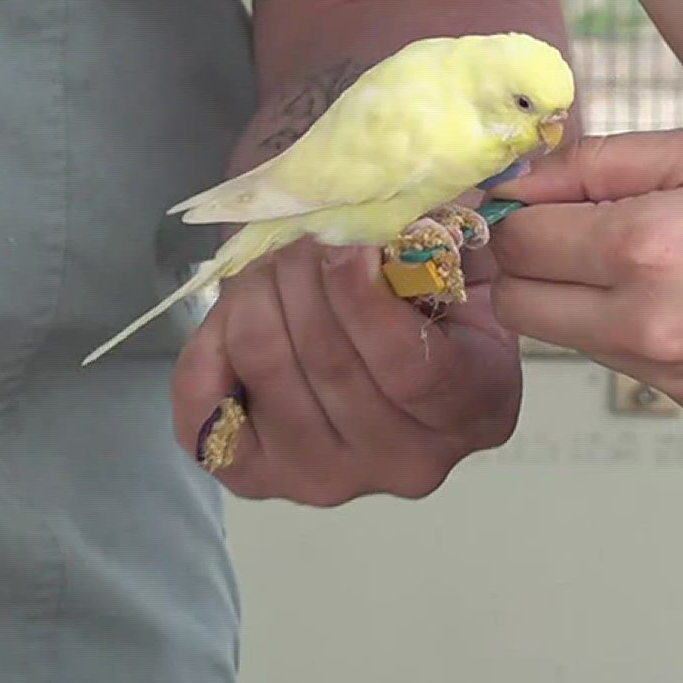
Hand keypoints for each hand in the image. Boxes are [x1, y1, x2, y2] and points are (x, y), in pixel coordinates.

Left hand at [170, 231, 521, 505]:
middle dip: (303, 274)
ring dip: (256, 292)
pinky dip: (208, 346)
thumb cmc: (423, 279)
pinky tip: (234, 316)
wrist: (373, 322)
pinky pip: (205, 409)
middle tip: (300, 233)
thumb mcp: (452, 249)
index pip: (411, 370)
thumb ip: (436, 233)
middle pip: (330, 363)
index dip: (367, 299)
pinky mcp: (257, 477)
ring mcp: (328, 479)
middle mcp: (409, 463)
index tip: (347, 243)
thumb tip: (393, 204)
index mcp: (476, 408)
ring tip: (270, 262)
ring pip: (268, 366)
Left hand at [486, 127, 682, 415]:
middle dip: (525, 261)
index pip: (519, 244)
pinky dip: (622, 323)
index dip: (513, 211)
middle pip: (518, 305)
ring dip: (570, 293)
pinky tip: (681, 287)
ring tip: (637, 249)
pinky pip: (619, 359)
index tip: (530, 191)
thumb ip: (600, 165)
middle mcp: (647, 327)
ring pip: (562, 336)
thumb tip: (516, 184)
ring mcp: (669, 375)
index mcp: (648, 251)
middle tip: (564, 221)